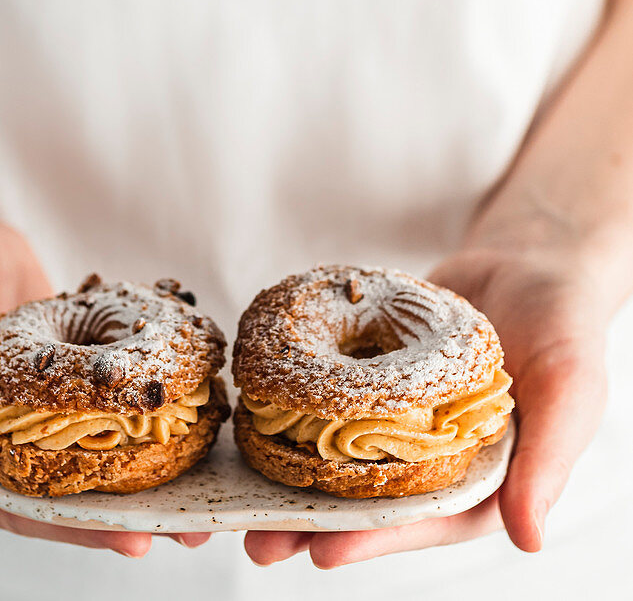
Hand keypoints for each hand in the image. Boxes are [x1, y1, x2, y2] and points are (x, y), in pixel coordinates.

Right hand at [0, 217, 207, 556]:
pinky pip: (95, 405)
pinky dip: (133, 416)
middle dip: (120, 511)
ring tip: (200, 489)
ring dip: (138, 473)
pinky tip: (184, 424)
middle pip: (57, 493)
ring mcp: (22, 412)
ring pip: (83, 454)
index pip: (13, 507)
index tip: (133, 536)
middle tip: (187, 525)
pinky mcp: (54, 379)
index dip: (73, 527)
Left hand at [244, 217, 609, 567]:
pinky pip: (338, 396)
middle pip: (371, 498)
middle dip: (315, 522)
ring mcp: (403, 416)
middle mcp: (437, 456)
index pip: (424, 520)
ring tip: (240, 492)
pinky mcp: (379, 376)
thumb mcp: (570, 391)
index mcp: (483, 479)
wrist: (531, 260)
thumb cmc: (564, 326)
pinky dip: (302, 407)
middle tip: (257, 539)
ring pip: (343, 453)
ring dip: (295, 473)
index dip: (374, 536)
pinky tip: (260, 415)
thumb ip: (547, 462)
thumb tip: (527, 538)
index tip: (323, 550)